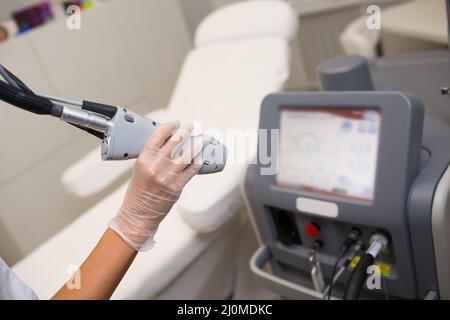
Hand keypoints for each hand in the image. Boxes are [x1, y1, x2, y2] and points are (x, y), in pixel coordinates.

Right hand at [109, 120, 201, 250]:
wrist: (138, 215)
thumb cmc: (137, 193)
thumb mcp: (139, 170)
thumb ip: (152, 157)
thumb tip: (168, 145)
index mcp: (144, 159)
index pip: (158, 136)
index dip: (169, 126)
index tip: (176, 122)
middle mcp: (156, 165)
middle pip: (175, 142)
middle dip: (185, 132)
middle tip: (190, 127)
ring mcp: (168, 176)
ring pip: (187, 155)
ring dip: (196, 145)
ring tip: (201, 140)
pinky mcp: (177, 187)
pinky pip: (191, 171)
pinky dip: (197, 163)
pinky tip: (201, 158)